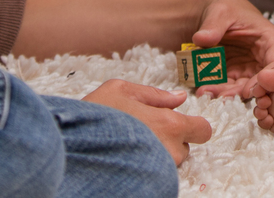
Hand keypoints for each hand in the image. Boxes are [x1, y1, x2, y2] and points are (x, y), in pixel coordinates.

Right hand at [83, 79, 212, 165]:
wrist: (71, 148)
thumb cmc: (95, 116)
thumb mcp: (120, 90)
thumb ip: (154, 94)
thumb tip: (179, 97)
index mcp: (170, 124)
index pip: (203, 130)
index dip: (194, 125)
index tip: (179, 123)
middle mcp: (169, 152)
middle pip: (185, 148)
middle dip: (170, 140)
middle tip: (144, 132)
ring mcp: (159, 171)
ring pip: (169, 162)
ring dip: (158, 155)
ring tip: (131, 145)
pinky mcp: (148, 183)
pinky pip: (156, 174)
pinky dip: (147, 167)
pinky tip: (127, 158)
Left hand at [187, 0, 273, 94]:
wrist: (215, 14)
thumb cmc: (226, 8)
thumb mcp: (221, 12)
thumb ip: (213, 26)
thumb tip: (201, 38)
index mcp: (271, 40)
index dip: (266, 81)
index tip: (248, 90)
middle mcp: (264, 59)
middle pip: (260, 82)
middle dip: (240, 92)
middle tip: (222, 96)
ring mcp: (250, 69)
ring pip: (243, 88)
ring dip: (226, 94)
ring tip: (206, 92)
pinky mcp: (236, 76)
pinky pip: (229, 87)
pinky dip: (217, 90)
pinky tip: (203, 90)